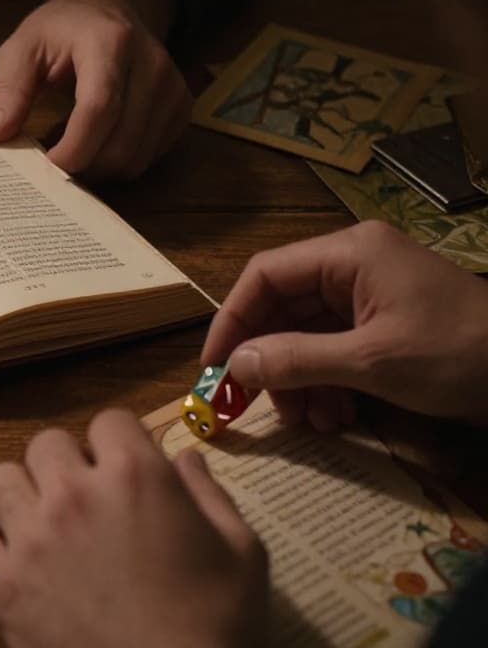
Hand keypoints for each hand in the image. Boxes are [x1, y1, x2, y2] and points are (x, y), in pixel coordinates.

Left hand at [0, 0, 189, 180]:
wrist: (110, 8)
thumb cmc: (62, 30)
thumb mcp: (23, 47)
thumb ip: (9, 89)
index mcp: (109, 42)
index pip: (99, 108)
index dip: (73, 148)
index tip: (45, 165)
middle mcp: (151, 63)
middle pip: (121, 141)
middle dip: (83, 165)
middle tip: (53, 163)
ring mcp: (172, 86)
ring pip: (137, 156)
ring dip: (100, 168)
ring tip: (73, 149)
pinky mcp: (181, 106)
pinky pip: (150, 156)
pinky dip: (121, 162)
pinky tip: (99, 143)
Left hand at [0, 410, 267, 647]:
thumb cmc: (219, 626)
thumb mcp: (242, 553)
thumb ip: (209, 495)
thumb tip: (184, 457)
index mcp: (137, 476)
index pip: (110, 420)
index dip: (120, 443)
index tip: (126, 469)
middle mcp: (75, 494)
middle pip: (47, 444)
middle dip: (68, 464)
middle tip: (87, 499)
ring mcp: (32, 538)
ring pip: (1, 480)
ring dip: (23, 494)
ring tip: (46, 523)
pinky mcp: (4, 585)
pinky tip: (16, 557)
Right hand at [203, 221, 487, 429]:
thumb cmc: (458, 354)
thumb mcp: (372, 362)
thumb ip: (297, 360)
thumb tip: (234, 367)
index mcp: (349, 253)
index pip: (265, 276)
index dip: (232, 321)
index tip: (214, 367)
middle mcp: (354, 265)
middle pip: (283, 308)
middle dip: (270, 360)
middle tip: (254, 405)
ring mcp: (372, 295)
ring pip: (307, 334)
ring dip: (299, 379)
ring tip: (309, 420)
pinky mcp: (387, 324)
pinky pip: (335, 348)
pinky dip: (327, 382)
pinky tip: (336, 415)